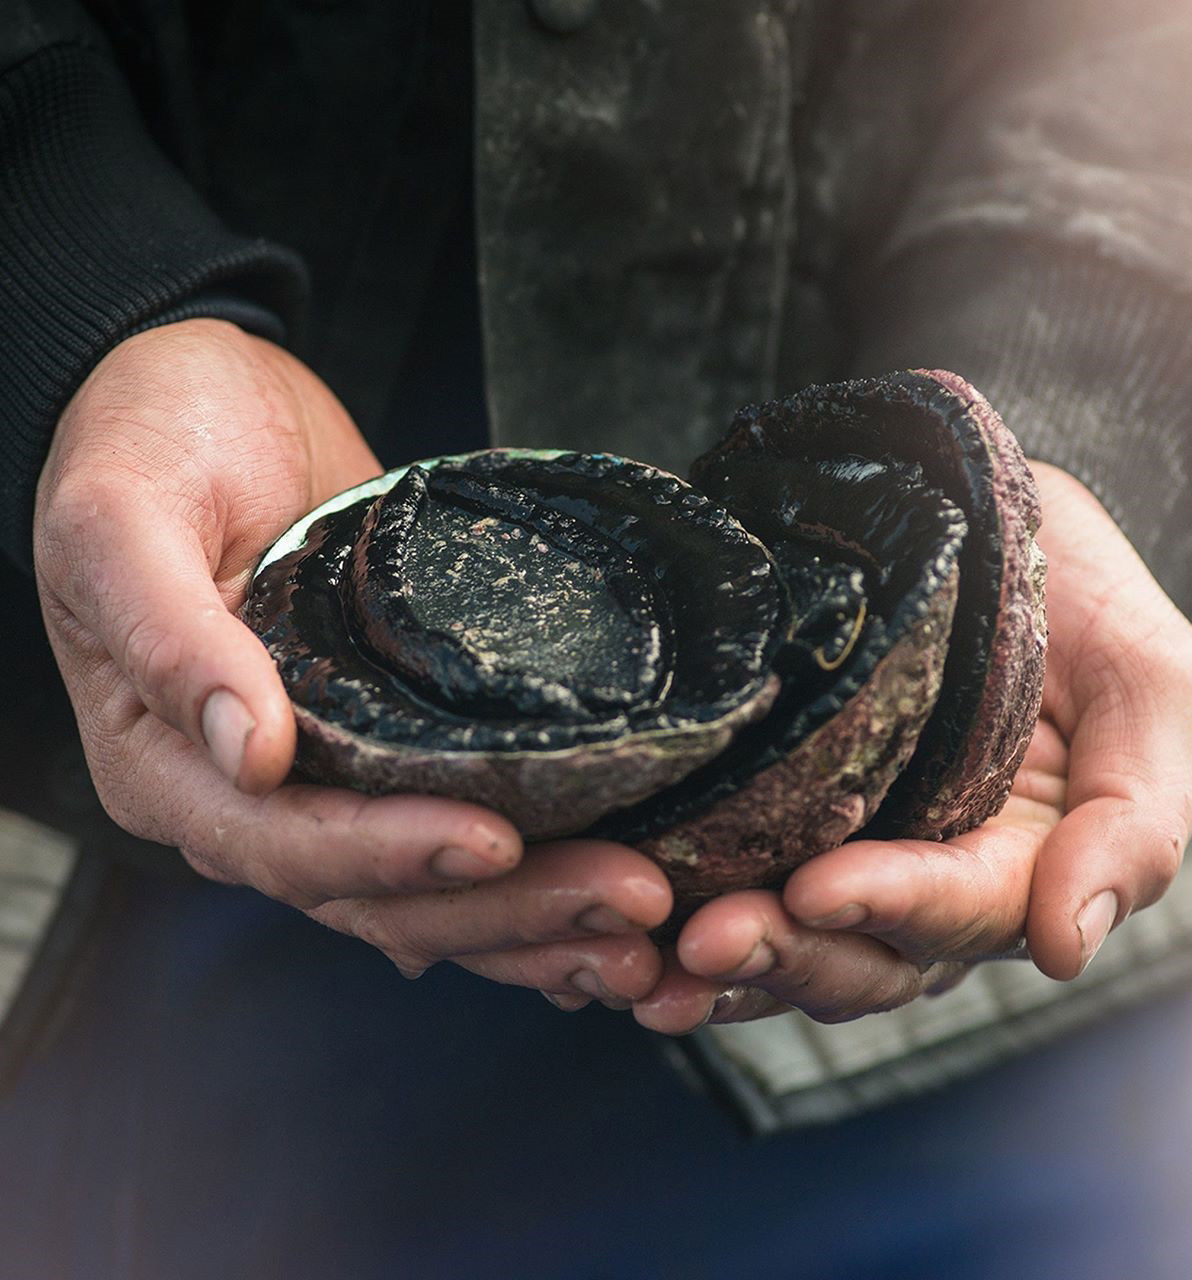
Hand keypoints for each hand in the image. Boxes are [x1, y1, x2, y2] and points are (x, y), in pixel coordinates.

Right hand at [35, 319, 669, 1005]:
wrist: (202, 399)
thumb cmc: (145, 442)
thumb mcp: (119, 517)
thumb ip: (166, 631)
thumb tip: (245, 748)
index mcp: (169, 766)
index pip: (286, 844)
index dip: (391, 852)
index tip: (494, 842)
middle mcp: (248, 797)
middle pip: (379, 893)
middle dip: (505, 906)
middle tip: (627, 896)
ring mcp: (325, 778)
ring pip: (428, 892)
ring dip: (534, 916)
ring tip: (640, 924)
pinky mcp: (388, 747)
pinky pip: (451, 837)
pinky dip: (524, 886)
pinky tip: (594, 913)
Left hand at [633, 460, 1191, 1032]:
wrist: (995, 525)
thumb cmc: (1088, 604)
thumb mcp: (1153, 693)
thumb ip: (1133, 823)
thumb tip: (1064, 949)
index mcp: (1017, 866)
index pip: (954, 911)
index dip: (887, 905)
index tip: (816, 890)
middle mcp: (922, 880)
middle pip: (855, 958)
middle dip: (783, 955)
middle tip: (702, 943)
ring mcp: (844, 848)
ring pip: (784, 941)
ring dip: (715, 966)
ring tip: (639, 965)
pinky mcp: (775, 808)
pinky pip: (727, 877)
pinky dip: (670, 917)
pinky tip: (612, 930)